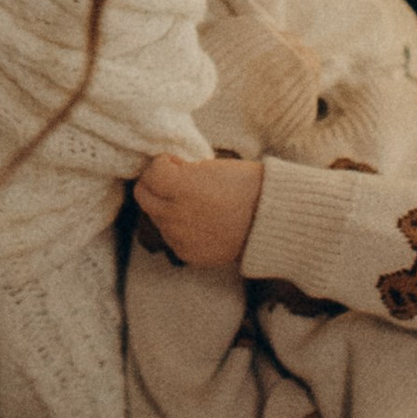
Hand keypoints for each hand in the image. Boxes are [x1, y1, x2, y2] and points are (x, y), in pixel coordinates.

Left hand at [132, 151, 264, 269]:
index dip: (161, 164)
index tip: (175, 163)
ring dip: (167, 207)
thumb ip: (185, 170)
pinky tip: (201, 222)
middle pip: (144, 196)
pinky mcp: (188, 254)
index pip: (150, 173)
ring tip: (195, 203)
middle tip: (176, 181)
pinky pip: (172, 238)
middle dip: (156, 185)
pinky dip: (180, 229)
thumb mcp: (214, 166)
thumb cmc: (249, 187)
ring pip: (156, 218)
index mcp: (182, 187)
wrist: (272, 222)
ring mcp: (180, 238)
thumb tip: (169, 171)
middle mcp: (175, 215)